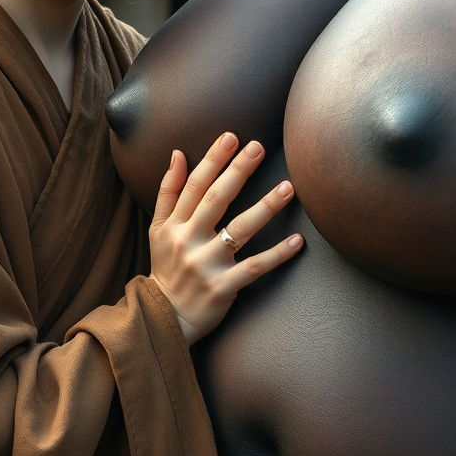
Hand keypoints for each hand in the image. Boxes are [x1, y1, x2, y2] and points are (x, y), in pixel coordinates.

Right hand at [149, 132, 303, 344]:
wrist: (164, 318)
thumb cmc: (166, 266)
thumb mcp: (157, 229)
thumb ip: (168, 191)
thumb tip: (177, 153)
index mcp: (174, 224)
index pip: (195, 185)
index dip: (213, 159)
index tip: (232, 137)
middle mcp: (188, 241)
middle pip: (216, 200)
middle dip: (238, 171)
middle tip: (259, 147)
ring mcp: (206, 264)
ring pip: (239, 231)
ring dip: (265, 207)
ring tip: (289, 187)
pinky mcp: (223, 287)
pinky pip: (255, 267)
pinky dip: (277, 254)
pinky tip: (297, 240)